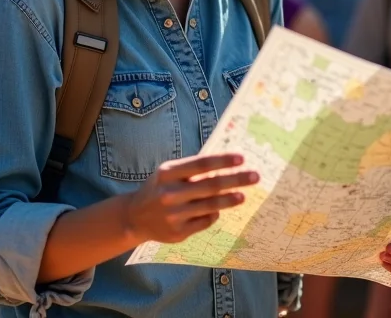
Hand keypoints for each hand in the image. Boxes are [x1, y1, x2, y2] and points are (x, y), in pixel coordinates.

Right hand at [124, 153, 257, 244]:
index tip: (242, 158)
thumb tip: (226, 163)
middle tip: (255, 176)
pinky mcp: (178, 232)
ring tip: (243, 196)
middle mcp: (170, 193)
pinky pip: (205, 221)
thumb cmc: (159, 188)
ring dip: (230, 199)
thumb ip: (192, 169)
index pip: (201, 164)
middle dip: (236, 180)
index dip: (223, 161)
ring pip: (211, 205)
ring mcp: (174, 215)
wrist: (135, 218)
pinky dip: (214, 214)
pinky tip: (218, 209)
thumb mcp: (169, 173)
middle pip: (211, 185)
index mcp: (167, 173)